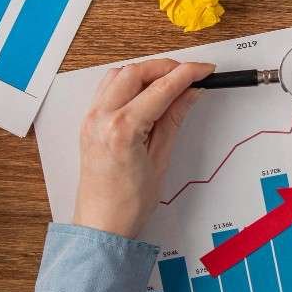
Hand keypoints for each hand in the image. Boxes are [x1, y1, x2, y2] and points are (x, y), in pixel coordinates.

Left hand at [73, 59, 214, 237]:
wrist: (102, 224)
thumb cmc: (128, 203)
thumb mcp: (160, 158)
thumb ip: (174, 119)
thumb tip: (190, 93)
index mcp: (122, 129)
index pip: (161, 88)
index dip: (187, 74)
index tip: (204, 70)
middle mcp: (101, 118)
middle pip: (136, 72)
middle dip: (166, 68)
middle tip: (190, 75)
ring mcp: (91, 118)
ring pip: (119, 74)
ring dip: (146, 72)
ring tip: (169, 84)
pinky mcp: (88, 121)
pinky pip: (107, 87)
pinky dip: (128, 82)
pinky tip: (145, 93)